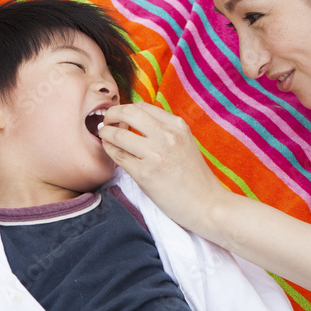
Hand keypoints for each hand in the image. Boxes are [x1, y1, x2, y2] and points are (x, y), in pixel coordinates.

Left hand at [99, 102, 229, 233]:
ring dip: (106, 133)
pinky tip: (110, 150)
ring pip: (118, 135)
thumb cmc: (194, 177)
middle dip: (111, 114)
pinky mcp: (145, 174)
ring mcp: (155, 155)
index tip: (119, 116)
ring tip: (104, 136)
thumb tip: (134, 122)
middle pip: (128, 113)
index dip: (125, 109)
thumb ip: (164, 131)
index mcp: (178, 126)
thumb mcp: (185, 143)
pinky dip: (110, 150)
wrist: (206, 204)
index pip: (142, 107)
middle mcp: (167, 136)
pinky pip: (119, 156)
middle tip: (106, 122)